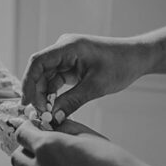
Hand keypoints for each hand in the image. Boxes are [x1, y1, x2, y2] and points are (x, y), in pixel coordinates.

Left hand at [11, 121, 151, 165]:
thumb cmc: (114, 163)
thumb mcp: (88, 135)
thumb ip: (64, 128)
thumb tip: (52, 125)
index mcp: (47, 148)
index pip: (21, 134)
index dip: (27, 128)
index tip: (34, 128)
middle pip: (16, 158)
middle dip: (25, 150)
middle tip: (41, 147)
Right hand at [22, 34, 151, 119]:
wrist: (138, 58)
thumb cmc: (121, 65)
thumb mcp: (95, 86)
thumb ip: (71, 102)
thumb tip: (52, 118)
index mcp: (69, 46)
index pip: (37, 62)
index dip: (28, 83)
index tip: (27, 103)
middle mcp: (64, 49)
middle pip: (38, 72)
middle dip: (37, 94)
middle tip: (40, 114)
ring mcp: (66, 57)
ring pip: (45, 78)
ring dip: (44, 96)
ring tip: (48, 114)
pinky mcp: (70, 66)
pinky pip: (54, 81)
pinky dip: (53, 95)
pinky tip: (55, 108)